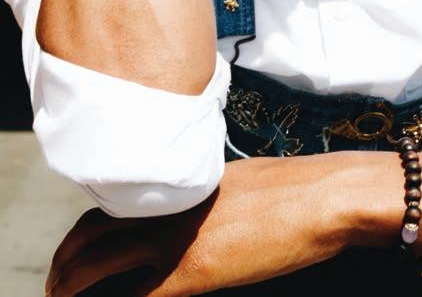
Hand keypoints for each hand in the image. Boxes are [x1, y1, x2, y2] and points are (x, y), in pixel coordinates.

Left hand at [45, 153, 359, 296]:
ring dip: (73, 282)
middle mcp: (170, 207)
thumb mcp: (240, 181)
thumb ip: (207, 197)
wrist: (321, 197)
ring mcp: (178, 239)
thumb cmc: (294, 188)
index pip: (116, 203)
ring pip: (100, 261)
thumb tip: (197, 212)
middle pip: (95, 229)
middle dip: (67, 260)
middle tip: (58, 282)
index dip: (90, 228)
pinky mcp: (195, 272)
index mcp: (181, 184)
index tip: (83, 246)